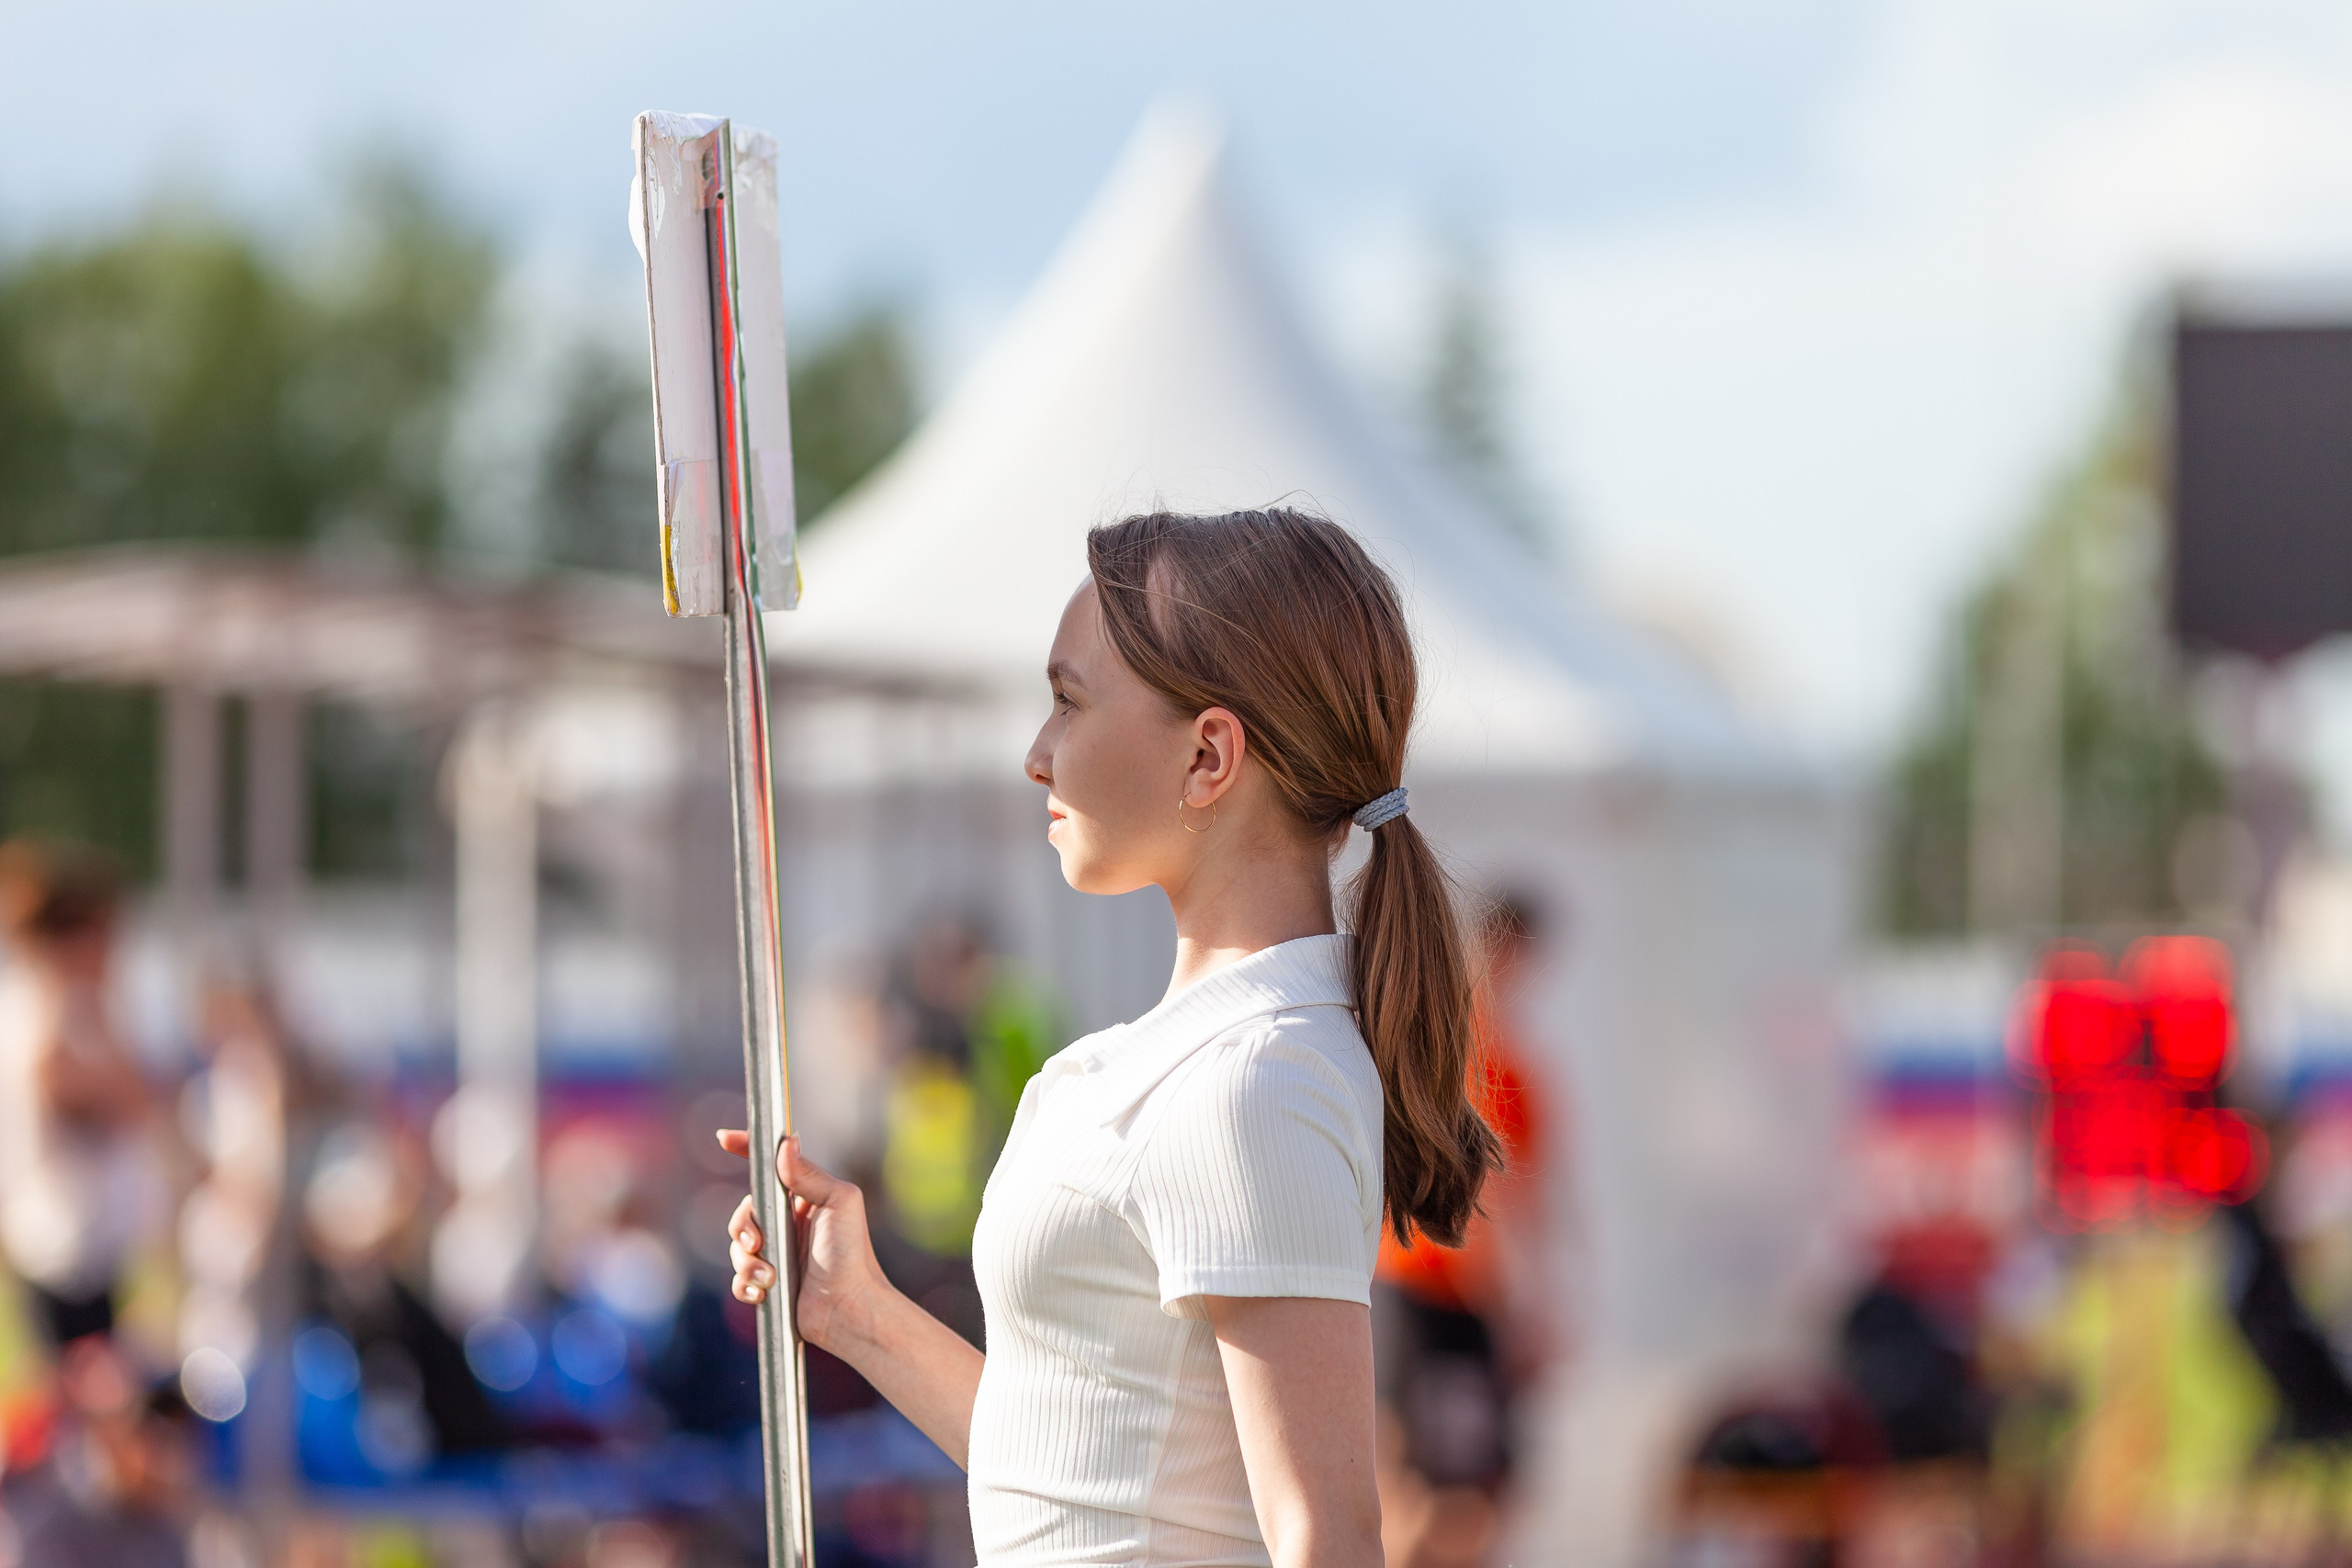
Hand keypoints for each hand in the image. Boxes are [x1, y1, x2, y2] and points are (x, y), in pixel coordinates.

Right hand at [717, 1131, 887, 1357]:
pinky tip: (763, 1292)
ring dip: (748, 1262)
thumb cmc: (850, 1255)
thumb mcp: (839, 1203)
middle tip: (758, 1242)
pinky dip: (746, 1285)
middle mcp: (788, 1223)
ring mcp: (776, 1254)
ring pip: (738, 1247)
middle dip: (743, 1227)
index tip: (724, 1140)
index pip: (771, 1169)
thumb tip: (786, 1142)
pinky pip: (739, 1278)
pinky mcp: (767, 1283)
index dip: (746, 1150)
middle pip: (745, 1212)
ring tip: (770, 1277)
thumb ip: (810, 1175)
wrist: (849, 1309)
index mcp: (804, 1199)